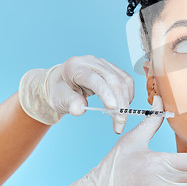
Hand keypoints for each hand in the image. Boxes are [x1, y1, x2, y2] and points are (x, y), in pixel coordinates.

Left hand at [18, 55, 132, 132]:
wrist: (62, 84)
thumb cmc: (60, 91)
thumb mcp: (58, 99)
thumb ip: (69, 103)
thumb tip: (80, 109)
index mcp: (75, 67)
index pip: (94, 79)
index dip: (106, 93)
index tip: (113, 108)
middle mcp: (92, 62)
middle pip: (112, 80)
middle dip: (119, 103)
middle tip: (120, 123)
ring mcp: (104, 64)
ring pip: (122, 81)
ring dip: (126, 101)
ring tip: (121, 119)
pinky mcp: (113, 69)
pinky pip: (126, 81)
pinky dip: (128, 95)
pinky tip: (123, 107)